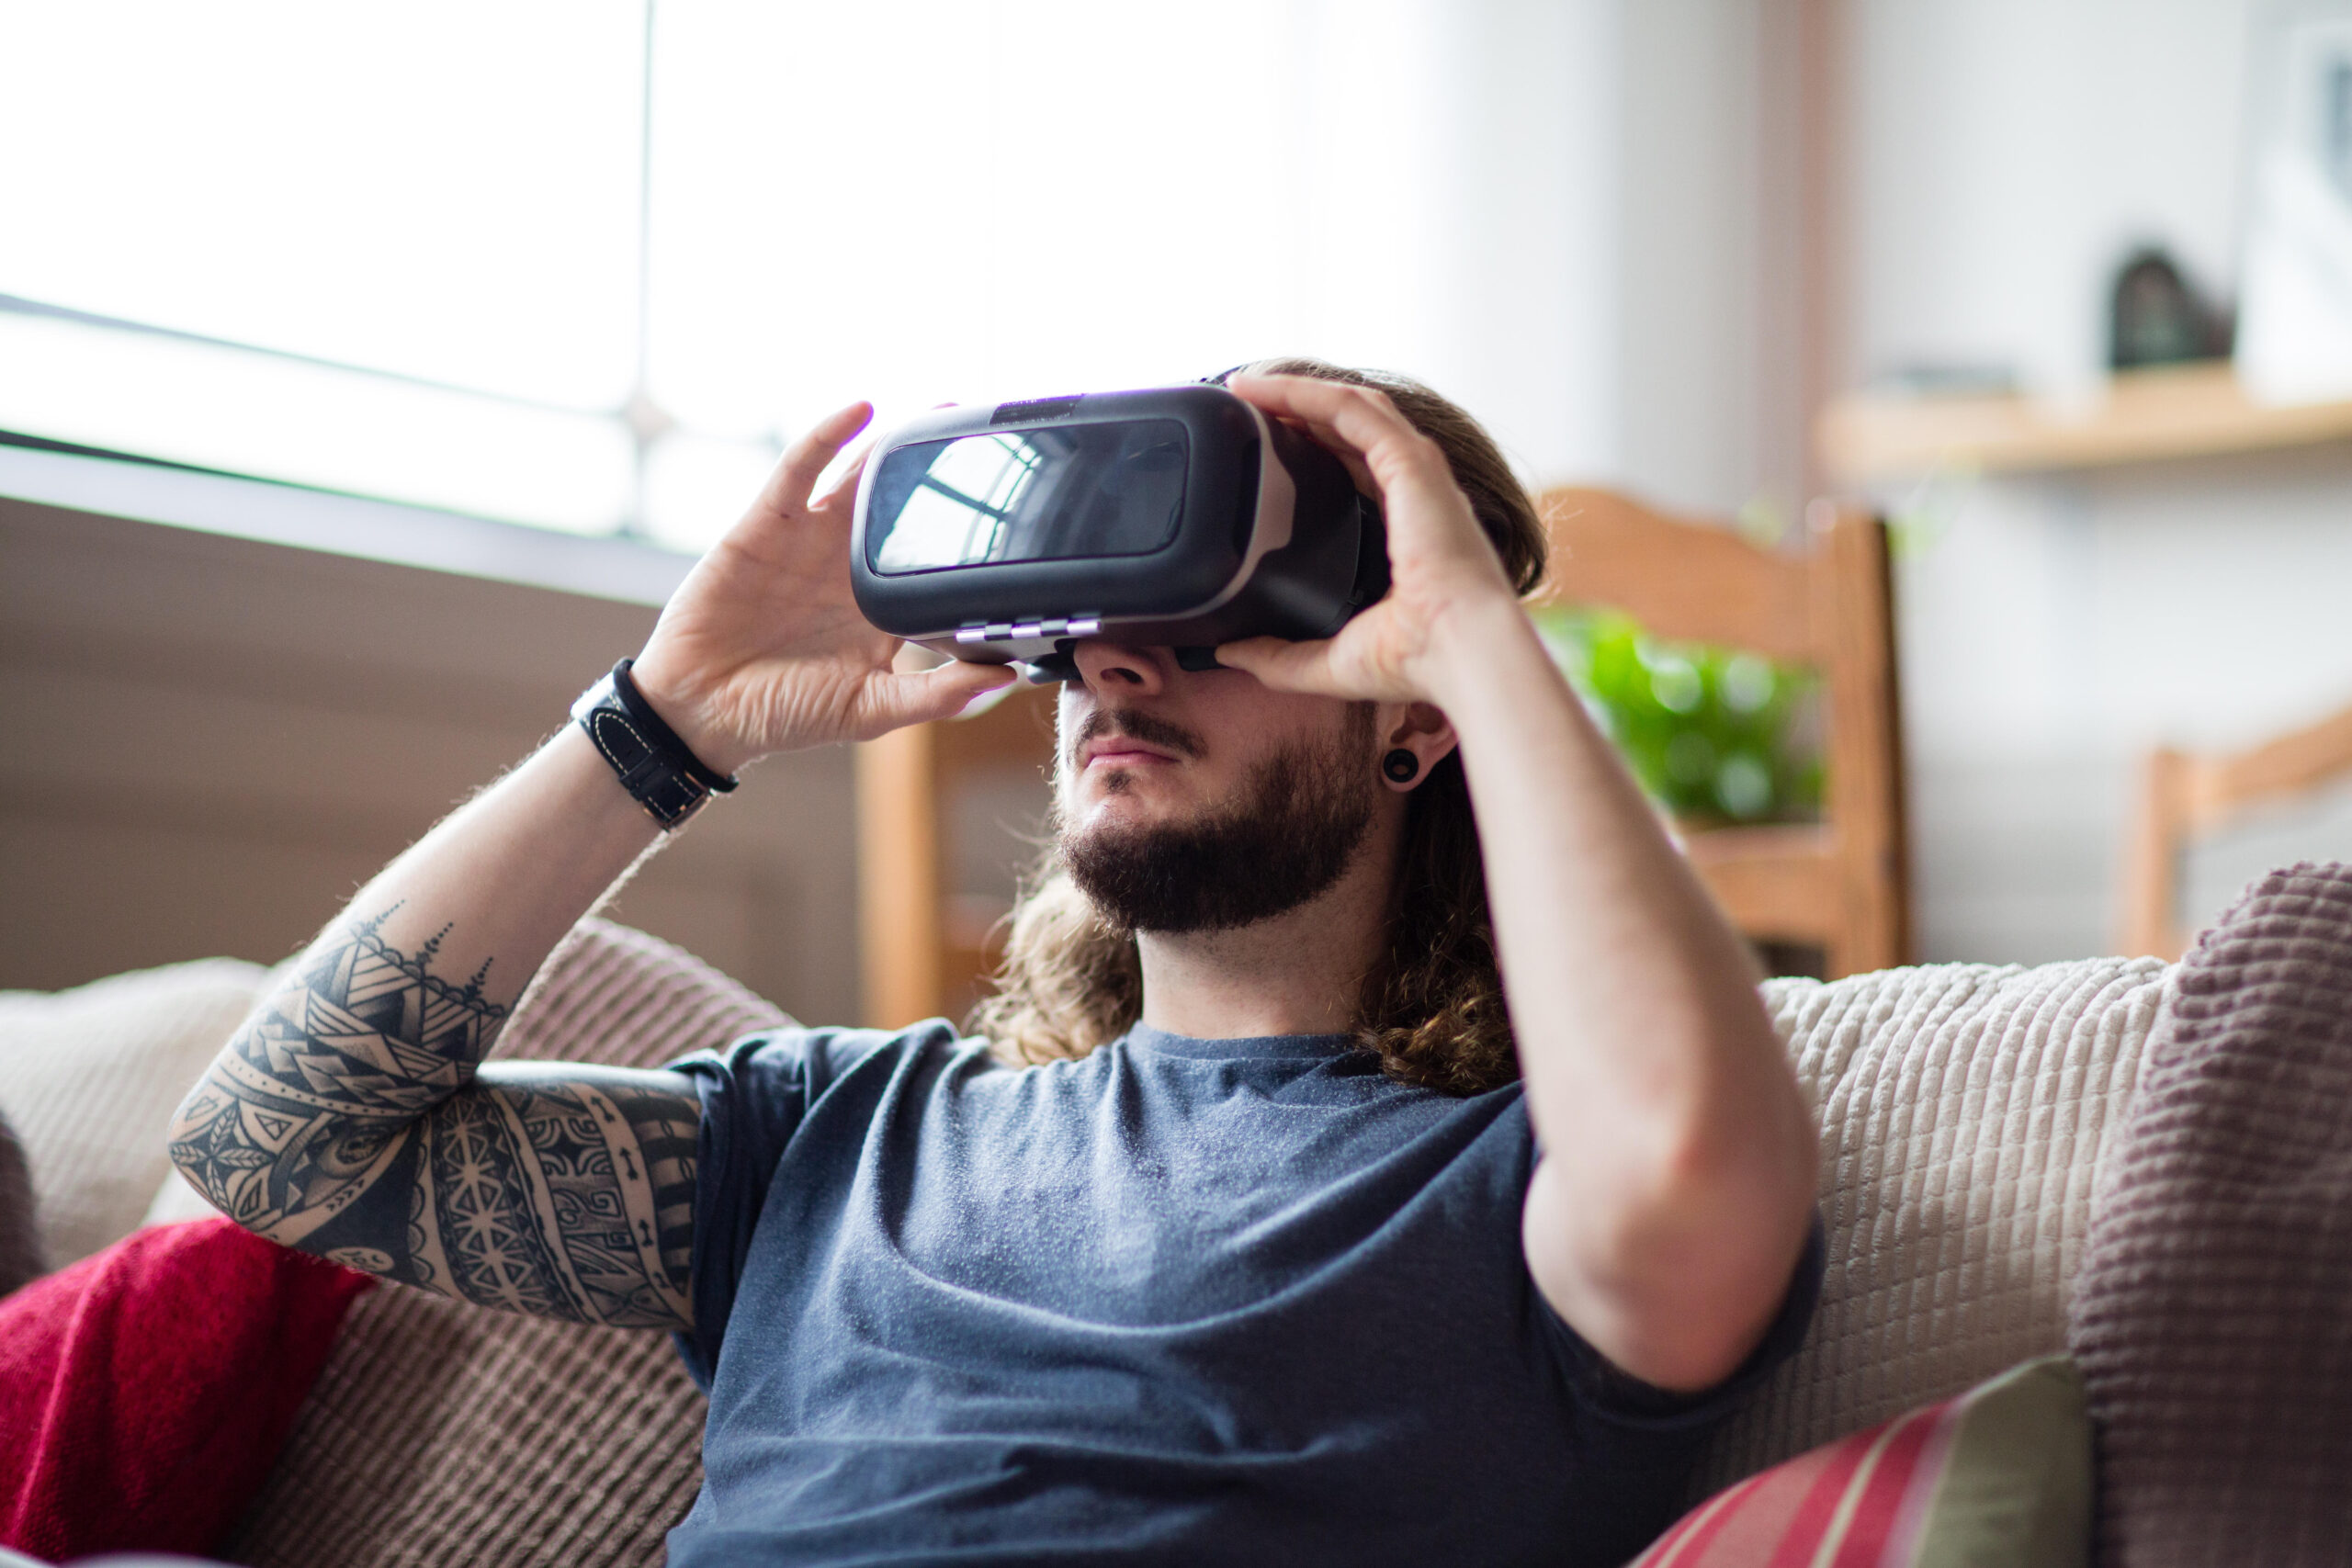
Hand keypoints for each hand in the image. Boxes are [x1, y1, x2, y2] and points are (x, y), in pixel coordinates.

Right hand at [629, 402, 1012, 772]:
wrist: (701, 710)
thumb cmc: (783, 713)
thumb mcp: (871, 709)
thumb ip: (937, 694)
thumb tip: (1009, 677)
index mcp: (881, 607)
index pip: (932, 559)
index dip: (967, 531)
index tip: (1016, 505)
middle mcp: (847, 566)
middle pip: (901, 506)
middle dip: (939, 472)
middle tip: (985, 437)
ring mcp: (809, 540)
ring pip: (859, 478)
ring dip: (894, 443)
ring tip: (938, 411)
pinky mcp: (768, 524)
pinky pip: (800, 470)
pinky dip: (828, 436)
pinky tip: (860, 410)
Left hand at [1212, 375, 1520, 703]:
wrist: (1461, 650)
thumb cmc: (1419, 658)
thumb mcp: (1332, 659)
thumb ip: (1280, 657)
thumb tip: (1229, 653)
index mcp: (1405, 528)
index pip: (1355, 469)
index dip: (1311, 449)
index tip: (1263, 448)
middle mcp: (1414, 491)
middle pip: (1350, 429)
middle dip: (1299, 412)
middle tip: (1244, 408)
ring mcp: (1415, 470)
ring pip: (1349, 407)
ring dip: (1296, 392)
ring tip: (1245, 387)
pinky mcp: (1409, 460)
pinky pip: (1349, 408)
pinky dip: (1304, 392)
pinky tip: (1263, 388)